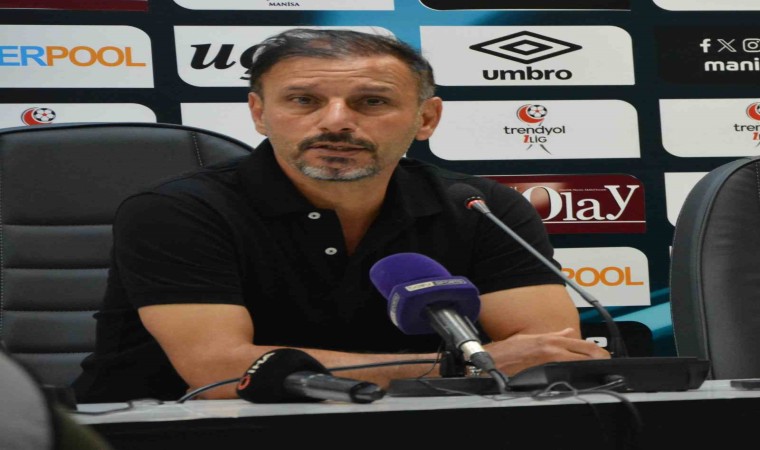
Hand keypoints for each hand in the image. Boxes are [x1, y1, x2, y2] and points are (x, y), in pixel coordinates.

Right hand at [483, 327, 610, 375]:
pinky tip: (579, 379)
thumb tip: (569, 332)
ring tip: (596, 371)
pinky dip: (575, 375)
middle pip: (587, 354)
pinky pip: (566, 374)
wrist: (496, 360)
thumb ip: (555, 335)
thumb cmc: (511, 349)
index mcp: (552, 340)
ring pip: (579, 365)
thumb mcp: (533, 337)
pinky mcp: (545, 373)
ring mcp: (551, 362)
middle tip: (607, 364)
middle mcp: (554, 350)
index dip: (599, 351)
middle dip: (600, 360)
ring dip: (589, 368)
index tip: (605, 355)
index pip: (584, 344)